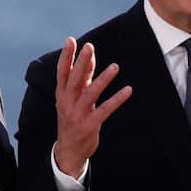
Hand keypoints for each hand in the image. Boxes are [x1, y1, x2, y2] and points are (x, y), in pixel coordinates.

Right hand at [54, 38, 132, 176]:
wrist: (69, 150)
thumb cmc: (72, 119)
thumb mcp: (73, 98)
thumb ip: (82, 78)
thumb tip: (89, 57)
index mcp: (62, 94)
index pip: (62, 72)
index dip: (66, 56)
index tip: (71, 40)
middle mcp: (68, 102)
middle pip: (74, 79)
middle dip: (81, 62)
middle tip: (89, 47)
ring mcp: (78, 114)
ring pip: (90, 93)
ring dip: (103, 79)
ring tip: (115, 67)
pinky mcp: (90, 125)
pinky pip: (105, 110)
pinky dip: (116, 100)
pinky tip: (127, 90)